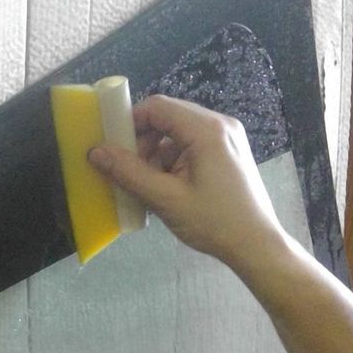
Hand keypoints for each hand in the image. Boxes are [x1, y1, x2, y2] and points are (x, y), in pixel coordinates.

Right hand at [88, 94, 298, 271]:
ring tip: (147, 183)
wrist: (256, 245)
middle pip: (168, 117)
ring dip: (156, 152)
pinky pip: (192, 145)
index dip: (130, 121)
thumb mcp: (165, 199)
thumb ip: (128, 173)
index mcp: (207, 130)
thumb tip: (95, 152)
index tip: (111, 146)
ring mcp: (227, 138)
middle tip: (127, 169)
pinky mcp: (228, 152)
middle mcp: (220, 125)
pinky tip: (166, 186)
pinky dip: (173, 160)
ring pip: (178, 132)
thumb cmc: (214, 222)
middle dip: (142, 140)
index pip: (158, 107)